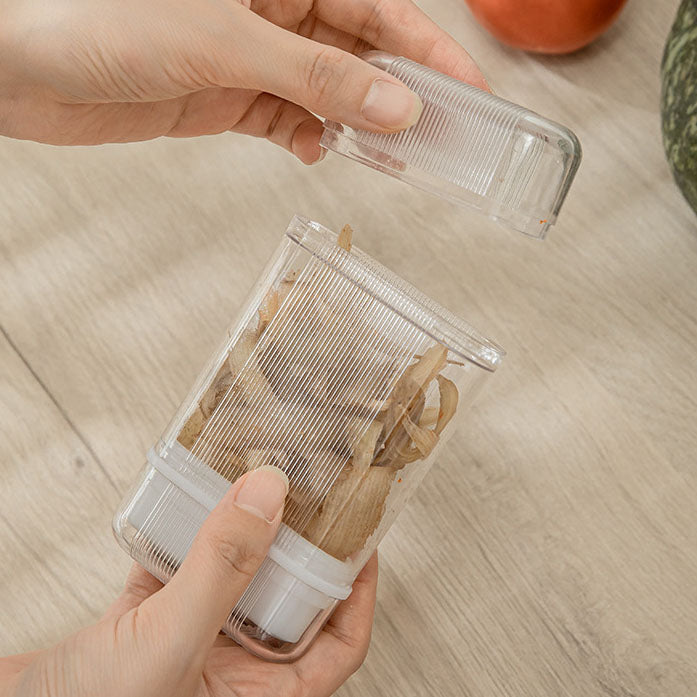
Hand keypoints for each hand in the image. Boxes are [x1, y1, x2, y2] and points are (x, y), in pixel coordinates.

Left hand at [0, 0, 486, 161]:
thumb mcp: (229, 44)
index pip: (376, 8)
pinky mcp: (230, 97)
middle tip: (437, 135)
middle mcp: (272, 11)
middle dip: (398, 94)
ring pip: (328, 93)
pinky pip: (289, 120)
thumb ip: (317, 77)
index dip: (427, 48)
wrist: (26, 70)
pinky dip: (308, 138)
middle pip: (359, 53)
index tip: (470, 88)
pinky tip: (317, 151)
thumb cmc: (103, 19)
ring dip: (355, 123)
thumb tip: (397, 105)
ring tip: (383, 151)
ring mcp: (252, 57)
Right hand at [2, 467, 378, 696]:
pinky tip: (191, 500)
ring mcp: (188, 642)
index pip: (337, 647)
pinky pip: (181, 568)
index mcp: (256, 695)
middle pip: (286, 601)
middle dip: (299, 548)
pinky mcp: (147, 621)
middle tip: (310, 497)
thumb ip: (223, 567)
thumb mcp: (172, 642)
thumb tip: (271, 494)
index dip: (357, 595)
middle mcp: (229, 669)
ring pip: (234, 579)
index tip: (363, 543)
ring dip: (242, 534)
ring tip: (256, 487)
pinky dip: (187, 533)